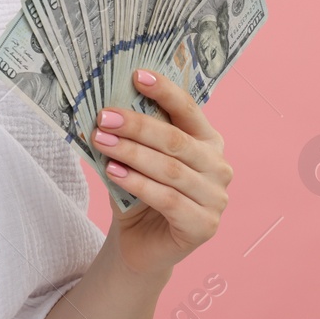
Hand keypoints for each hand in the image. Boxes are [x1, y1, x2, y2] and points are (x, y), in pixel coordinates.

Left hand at [93, 69, 231, 276]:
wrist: (139, 244)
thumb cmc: (139, 193)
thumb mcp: (135, 157)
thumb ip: (133, 134)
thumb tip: (109, 104)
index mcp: (207, 141)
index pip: (188, 109)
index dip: (165, 91)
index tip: (137, 75)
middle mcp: (218, 167)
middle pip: (176, 140)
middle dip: (137, 125)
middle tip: (104, 116)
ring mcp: (216, 198)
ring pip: (170, 170)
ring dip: (131, 152)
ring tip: (101, 141)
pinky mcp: (204, 226)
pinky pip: (167, 199)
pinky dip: (138, 183)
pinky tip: (114, 172)